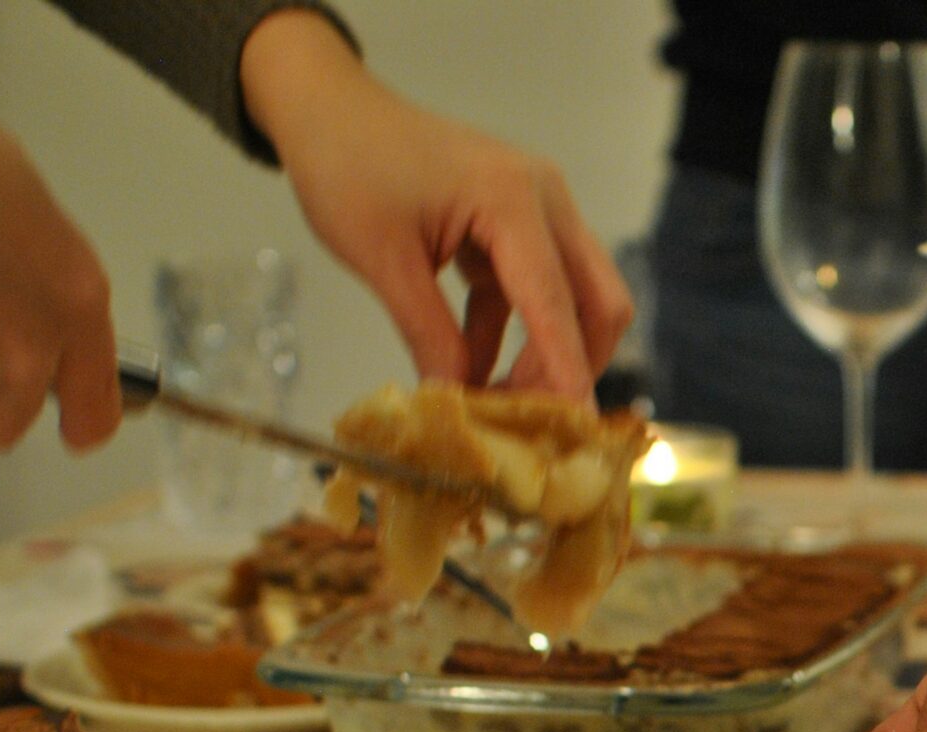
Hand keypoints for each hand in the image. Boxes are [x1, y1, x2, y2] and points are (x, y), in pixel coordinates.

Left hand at [241, 13, 631, 397]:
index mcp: (513, 200)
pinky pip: (535, 291)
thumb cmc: (347, 167)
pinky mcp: (519, 224)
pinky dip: (517, 335)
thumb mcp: (382, 260)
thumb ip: (428, 332)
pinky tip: (477, 370)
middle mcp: (545, 201)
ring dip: (547, 354)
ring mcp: (538, 209)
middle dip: (574, 365)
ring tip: (498, 401)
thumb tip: (456, 401)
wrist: (329, 108)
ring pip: (575, 299)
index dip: (566, 370)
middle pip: (598, 300)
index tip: (575, 427)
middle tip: (529, 418)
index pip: (555, 301)